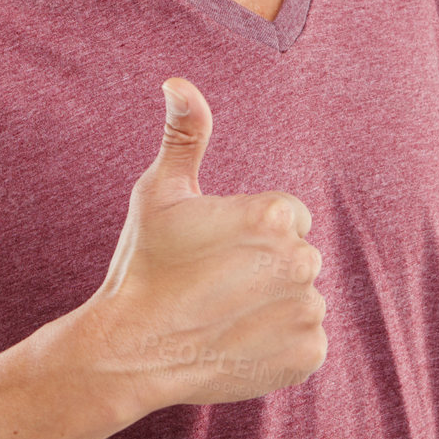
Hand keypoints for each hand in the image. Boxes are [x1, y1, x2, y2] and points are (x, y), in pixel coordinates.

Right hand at [84, 76, 326, 415]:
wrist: (130, 352)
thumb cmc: (143, 265)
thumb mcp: (158, 192)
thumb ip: (184, 134)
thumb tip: (178, 82)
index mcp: (275, 214)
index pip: (288, 216)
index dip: (248, 232)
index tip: (213, 251)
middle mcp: (302, 261)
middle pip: (296, 256)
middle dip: (263, 267)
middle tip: (213, 285)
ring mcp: (307, 312)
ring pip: (300, 298)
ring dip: (271, 305)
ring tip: (221, 315)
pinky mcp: (309, 356)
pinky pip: (305, 339)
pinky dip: (278, 343)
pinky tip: (236, 342)